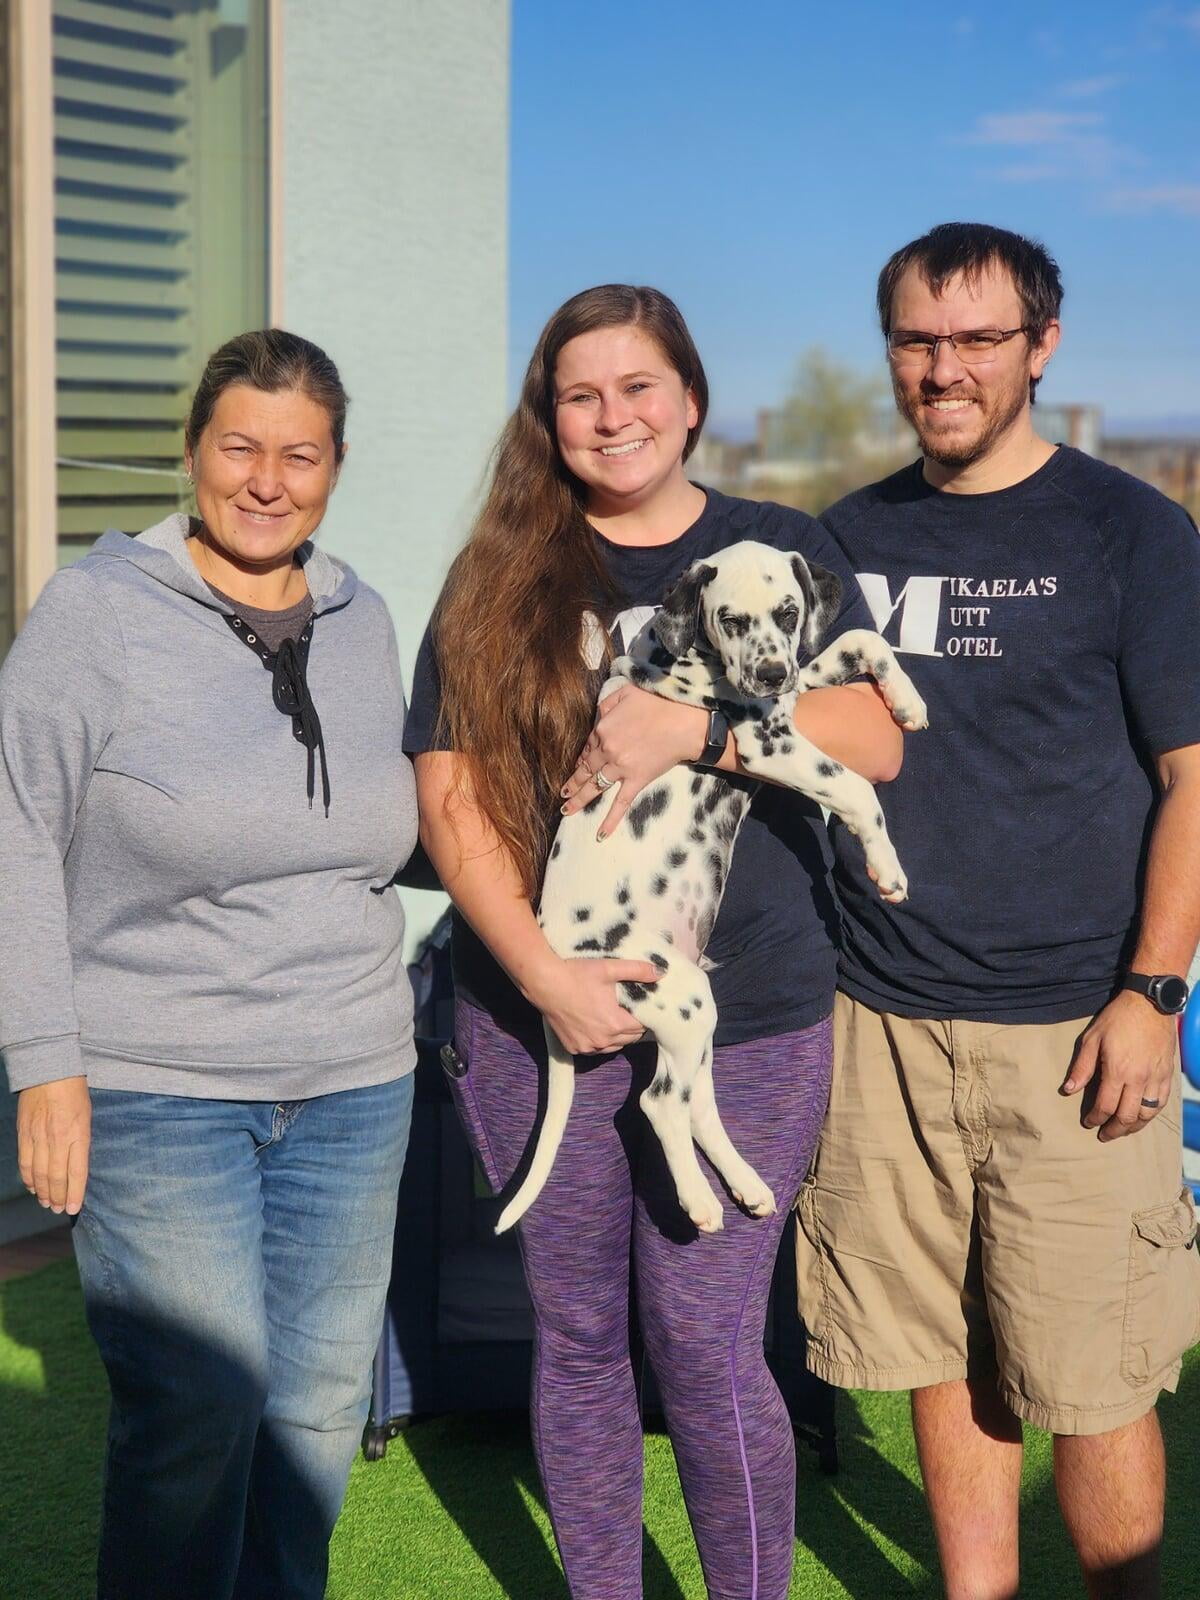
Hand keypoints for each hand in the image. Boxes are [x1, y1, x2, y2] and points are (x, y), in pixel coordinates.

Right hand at [16, 1076, 91, 1214]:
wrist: (49, 1069)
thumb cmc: (75, 1091)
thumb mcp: (87, 1115)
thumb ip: (81, 1140)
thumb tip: (78, 1164)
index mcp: (78, 1133)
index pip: (77, 1172)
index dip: (75, 1193)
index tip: (74, 1209)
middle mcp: (57, 1138)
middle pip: (56, 1177)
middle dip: (58, 1197)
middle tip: (60, 1210)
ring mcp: (38, 1136)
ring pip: (38, 1173)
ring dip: (42, 1191)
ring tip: (47, 1203)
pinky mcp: (23, 1133)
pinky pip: (24, 1161)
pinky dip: (28, 1177)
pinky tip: (32, 1186)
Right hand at [524, 955, 659, 1054]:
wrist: (544, 983)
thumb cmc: (577, 974)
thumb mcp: (609, 968)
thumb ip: (637, 970)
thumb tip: (662, 973)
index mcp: (616, 1024)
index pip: (642, 1027)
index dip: (643, 1017)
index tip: (640, 1007)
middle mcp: (603, 1041)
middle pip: (629, 1039)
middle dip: (632, 1027)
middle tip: (628, 1011)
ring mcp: (587, 1047)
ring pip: (613, 1047)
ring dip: (617, 1037)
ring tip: (613, 1019)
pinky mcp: (573, 1048)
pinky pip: (594, 1050)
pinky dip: (598, 1042)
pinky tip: (595, 1026)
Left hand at [560, 684, 707, 838]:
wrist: (684, 724)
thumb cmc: (659, 705)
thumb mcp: (626, 692)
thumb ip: (606, 703)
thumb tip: (597, 715)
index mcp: (602, 730)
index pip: (588, 746)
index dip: (584, 755)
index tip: (580, 763)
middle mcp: (607, 751)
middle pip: (585, 769)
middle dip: (572, 781)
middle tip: (562, 792)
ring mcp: (620, 768)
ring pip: (594, 787)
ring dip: (579, 800)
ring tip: (566, 810)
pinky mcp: (636, 781)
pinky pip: (620, 803)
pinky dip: (610, 820)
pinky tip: (600, 835)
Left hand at [1061, 992, 1177, 1140]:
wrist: (1150, 1004)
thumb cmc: (1117, 1019)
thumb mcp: (1092, 1039)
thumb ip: (1081, 1067)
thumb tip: (1068, 1091)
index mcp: (1118, 1071)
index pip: (1105, 1106)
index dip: (1095, 1119)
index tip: (1088, 1123)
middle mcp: (1139, 1080)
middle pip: (1127, 1117)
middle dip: (1113, 1130)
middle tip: (1104, 1135)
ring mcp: (1156, 1078)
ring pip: (1146, 1114)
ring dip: (1133, 1127)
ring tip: (1122, 1130)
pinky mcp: (1167, 1074)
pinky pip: (1160, 1103)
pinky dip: (1150, 1115)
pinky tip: (1141, 1117)